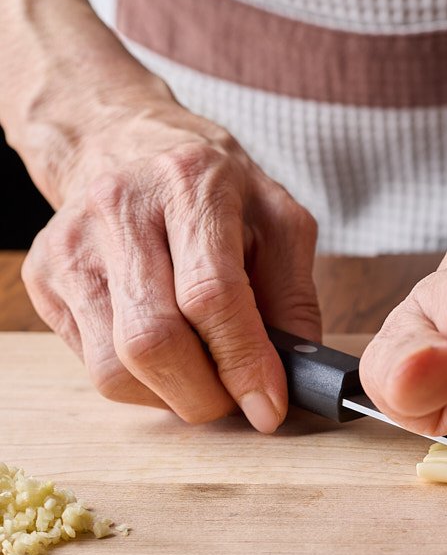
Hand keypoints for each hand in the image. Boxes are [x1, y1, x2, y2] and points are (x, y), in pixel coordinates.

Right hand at [22, 98, 319, 430]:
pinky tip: (162, 349)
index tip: (268, 408)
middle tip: (234, 399)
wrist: (128, 145)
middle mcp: (119, 207)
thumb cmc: (215, 192)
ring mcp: (72, 244)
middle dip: (203, 394)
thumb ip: (294, 297)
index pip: (211, 294)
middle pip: (152, 341)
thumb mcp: (278, 222)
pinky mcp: (43, 276)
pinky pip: (90, 365)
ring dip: (168, 394)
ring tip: (200, 372)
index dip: (243, 363)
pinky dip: (137, 381)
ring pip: (113, 368)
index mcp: (190, 182)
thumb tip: (295, 376)